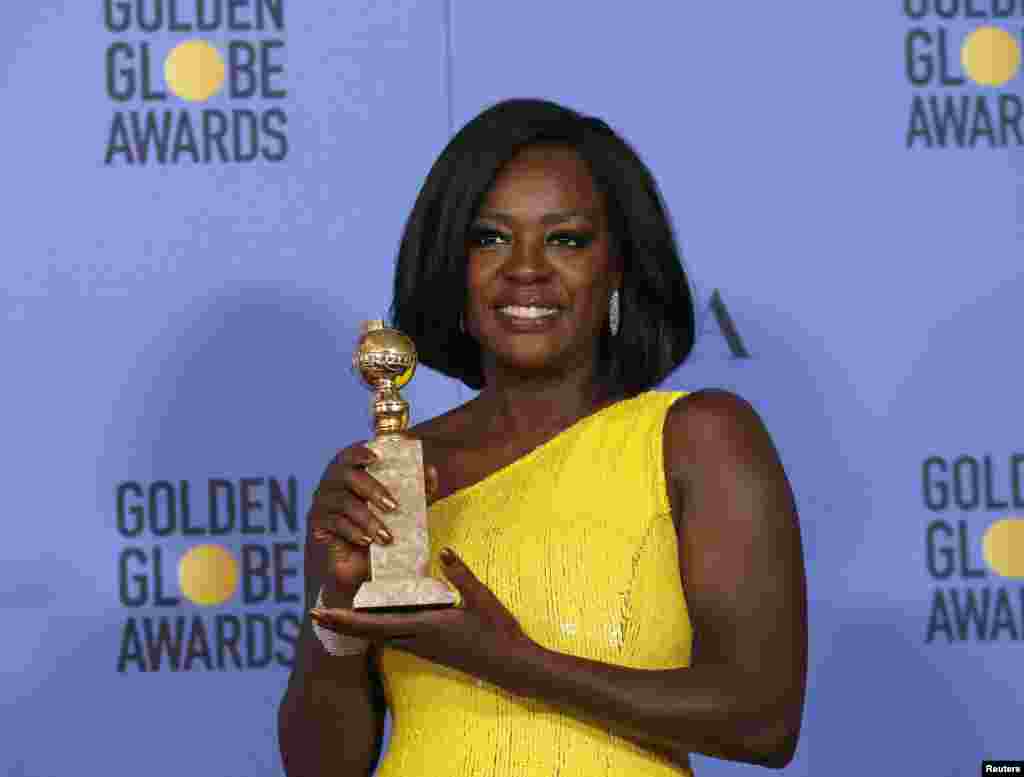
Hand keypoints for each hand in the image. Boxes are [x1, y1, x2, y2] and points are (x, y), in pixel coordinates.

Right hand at [308, 442, 438, 606]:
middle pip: (347, 475)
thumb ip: (417, 489)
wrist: (357, 565)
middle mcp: (333, 482)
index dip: (360, 451)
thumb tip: (431, 471)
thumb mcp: (403, 509)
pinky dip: (353, 531)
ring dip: (368, 519)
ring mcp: (322, 501)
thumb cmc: (379, 527)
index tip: (376, 457)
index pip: (350, 454)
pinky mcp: (316, 522)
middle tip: (393, 507)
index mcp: (351, 471)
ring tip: (386, 536)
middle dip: (372, 489)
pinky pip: (334, 522)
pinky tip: (367, 541)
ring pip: (343, 502)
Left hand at [310, 548, 537, 691]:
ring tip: (338, 613)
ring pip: (383, 636)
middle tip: (313, 613)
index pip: (377, 624)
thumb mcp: (482, 598)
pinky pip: (397, 637)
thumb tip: (442, 550)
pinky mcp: (432, 649)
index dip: (346, 619)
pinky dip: (380, 627)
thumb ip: (460, 574)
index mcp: (427, 627)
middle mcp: (420, 640)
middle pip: (371, 633)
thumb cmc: (499, 632)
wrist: (513, 667)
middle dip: (342, 623)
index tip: (320, 612)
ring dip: (359, 626)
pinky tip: (377, 619)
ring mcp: (425, 647)